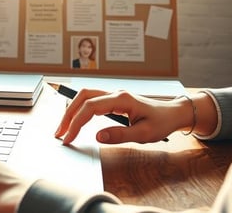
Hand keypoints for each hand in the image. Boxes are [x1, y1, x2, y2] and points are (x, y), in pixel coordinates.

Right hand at [55, 88, 191, 144]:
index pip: (90, 107)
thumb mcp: (143, 134)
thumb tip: (98, 136)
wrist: (172, 114)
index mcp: (121, 99)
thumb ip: (120, 135)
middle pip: (82, 97)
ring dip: (72, 111)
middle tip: (60, 133)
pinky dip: (79, 110)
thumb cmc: (161, 122)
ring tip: (64, 128)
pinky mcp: (113, 100)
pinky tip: (76, 121)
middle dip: (68, 114)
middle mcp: (115, 93)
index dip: (76, 122)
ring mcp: (113, 95)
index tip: (68, 137)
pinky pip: (91, 100)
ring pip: (85, 96)